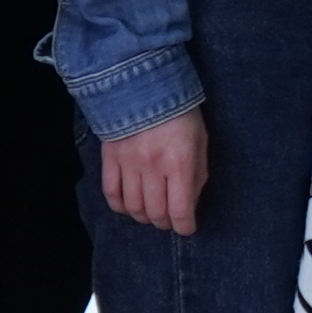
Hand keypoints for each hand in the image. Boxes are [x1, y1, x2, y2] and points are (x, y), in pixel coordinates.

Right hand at [97, 107, 206, 240]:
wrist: (144, 84)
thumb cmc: (181, 114)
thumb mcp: (201, 141)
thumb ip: (198, 174)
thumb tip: (190, 203)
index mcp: (180, 162)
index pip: (179, 210)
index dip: (184, 226)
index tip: (187, 228)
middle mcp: (153, 166)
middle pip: (155, 213)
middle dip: (165, 223)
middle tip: (169, 219)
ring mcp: (128, 163)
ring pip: (132, 207)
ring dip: (143, 217)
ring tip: (151, 213)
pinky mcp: (110, 158)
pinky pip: (111, 193)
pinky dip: (120, 206)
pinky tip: (129, 206)